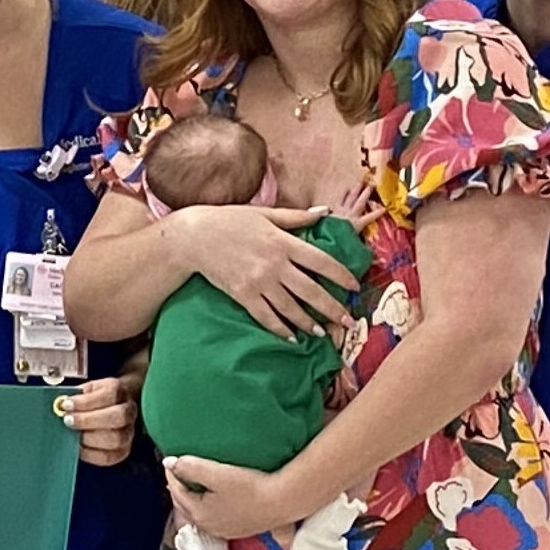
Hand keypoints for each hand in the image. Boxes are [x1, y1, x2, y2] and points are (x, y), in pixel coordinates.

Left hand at [57, 370, 138, 468]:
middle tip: (68, 421)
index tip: (66, 405)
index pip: (109, 394)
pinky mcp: (122, 451)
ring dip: (89, 438)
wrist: (114, 407)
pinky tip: (78, 447)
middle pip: (117, 417)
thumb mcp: (86, 390)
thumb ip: (75, 396)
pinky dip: (90, 454)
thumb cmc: (95, 399)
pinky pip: (108, 457)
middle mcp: (128, 411)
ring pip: (116, 439)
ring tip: (72, 435)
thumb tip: (58, 405)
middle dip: (89, 420)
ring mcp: (128, 432)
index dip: (86, 402)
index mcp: (119, 391)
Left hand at [163, 453, 309, 543]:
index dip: (172, 473)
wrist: (283, 501)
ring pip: (200, 513)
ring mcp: (224, 530)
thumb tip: (168, 462)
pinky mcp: (239, 529)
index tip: (171, 459)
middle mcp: (209, 526)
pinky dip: (208, 506)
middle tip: (177, 473)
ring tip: (194, 484)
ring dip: (193, 499)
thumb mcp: (215, 473)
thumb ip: (189, 467)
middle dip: (179, 488)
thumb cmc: (251, 487)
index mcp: (199, 513)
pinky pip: (215, 517)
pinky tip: (215, 497)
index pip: (176, 491)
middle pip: (185, 505)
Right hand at [175, 205, 359, 337]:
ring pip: (291, 308)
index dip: (342, 276)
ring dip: (308, 323)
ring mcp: (258, 282)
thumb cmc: (230, 221)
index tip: (354, 287)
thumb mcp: (265, 213)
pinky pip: (266, 316)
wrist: (194, 237)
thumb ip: (297, 217)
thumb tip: (325, 212)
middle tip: (347, 323)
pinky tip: (291, 337)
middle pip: (312, 291)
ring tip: (322, 333)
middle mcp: (275, 264)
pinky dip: (280, 329)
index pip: (322, 262)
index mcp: (284, 242)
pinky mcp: (242, 295)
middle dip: (332, 308)